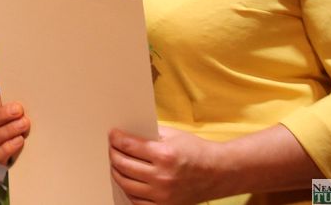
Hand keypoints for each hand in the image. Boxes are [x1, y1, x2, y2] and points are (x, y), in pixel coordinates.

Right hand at [0, 93, 29, 165]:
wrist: (25, 150)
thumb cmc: (21, 124)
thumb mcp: (19, 113)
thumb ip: (19, 106)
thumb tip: (30, 95)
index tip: (12, 100)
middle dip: (5, 114)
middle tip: (19, 110)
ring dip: (10, 129)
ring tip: (24, 124)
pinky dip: (9, 147)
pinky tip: (20, 140)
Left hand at [108, 126, 223, 204]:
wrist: (218, 172)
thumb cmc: (196, 151)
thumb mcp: (173, 135)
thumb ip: (150, 134)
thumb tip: (127, 133)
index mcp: (164, 155)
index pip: (128, 146)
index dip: (116, 139)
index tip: (113, 135)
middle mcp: (162, 177)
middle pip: (123, 165)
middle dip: (113, 153)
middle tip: (112, 148)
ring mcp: (163, 195)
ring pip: (126, 184)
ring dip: (117, 171)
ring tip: (116, 163)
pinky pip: (137, 201)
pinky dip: (128, 190)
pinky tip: (127, 180)